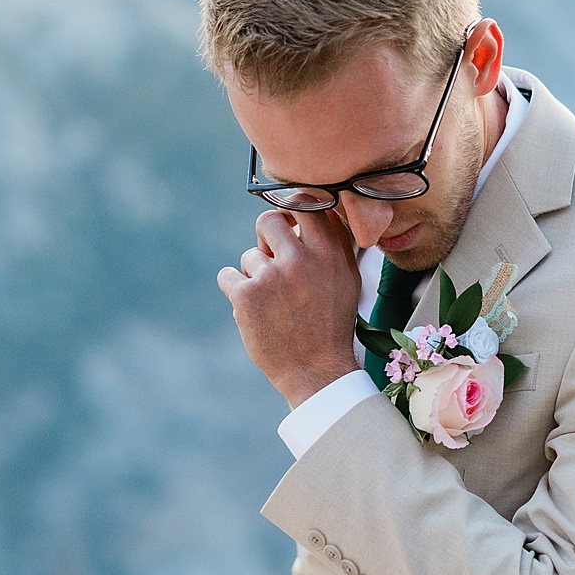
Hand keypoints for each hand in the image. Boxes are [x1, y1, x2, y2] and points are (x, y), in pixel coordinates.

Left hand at [216, 207, 362, 407]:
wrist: (316, 371)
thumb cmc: (332, 324)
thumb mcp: (347, 279)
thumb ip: (334, 244)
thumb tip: (316, 212)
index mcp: (329, 251)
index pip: (305, 203)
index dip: (291, 210)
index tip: (288, 223)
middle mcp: (300, 258)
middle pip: (268, 220)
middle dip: (266, 238)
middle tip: (272, 259)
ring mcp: (271, 276)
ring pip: (249, 256)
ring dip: (255, 276)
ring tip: (272, 303)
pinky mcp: (246, 295)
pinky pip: (227, 276)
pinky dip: (234, 290)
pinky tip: (250, 308)